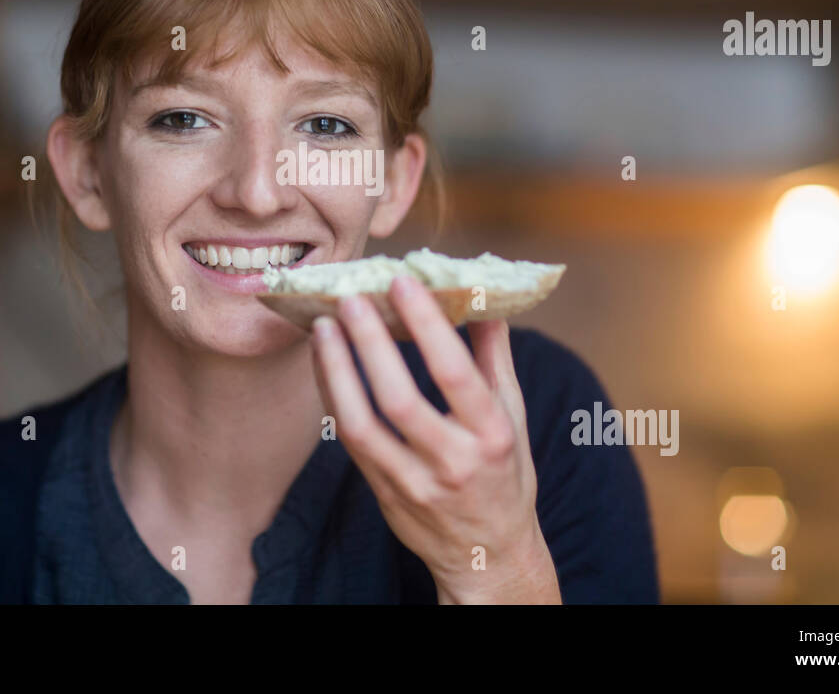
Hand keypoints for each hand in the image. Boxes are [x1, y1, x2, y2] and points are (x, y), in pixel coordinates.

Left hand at [309, 273, 560, 603]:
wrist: (486, 557)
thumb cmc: (504, 476)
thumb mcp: (514, 418)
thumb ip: (494, 357)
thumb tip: (482, 296)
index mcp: (492, 437)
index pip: (455, 375)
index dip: (426, 326)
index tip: (403, 282)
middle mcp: (453, 463)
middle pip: (400, 400)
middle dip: (371, 344)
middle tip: (351, 298)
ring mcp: (413, 483)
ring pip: (361, 424)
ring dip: (337, 370)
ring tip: (324, 326)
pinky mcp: (384, 493)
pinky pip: (349, 440)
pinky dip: (333, 395)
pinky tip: (326, 361)